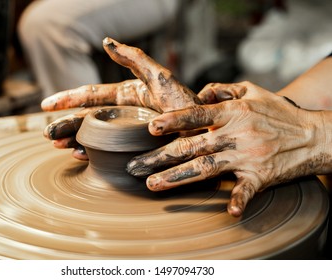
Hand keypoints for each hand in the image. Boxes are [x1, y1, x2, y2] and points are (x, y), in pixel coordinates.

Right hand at [41, 37, 199, 159]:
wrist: (206, 134)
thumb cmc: (187, 106)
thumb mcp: (161, 79)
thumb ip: (135, 60)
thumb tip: (107, 42)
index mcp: (128, 96)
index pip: (92, 95)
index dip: (68, 98)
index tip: (46, 104)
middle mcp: (125, 113)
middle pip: (88, 118)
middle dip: (66, 124)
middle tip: (48, 134)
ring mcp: (128, 132)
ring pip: (94, 135)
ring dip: (74, 140)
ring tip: (58, 146)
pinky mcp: (134, 149)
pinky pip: (108, 151)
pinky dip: (92, 154)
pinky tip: (81, 157)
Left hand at [127, 81, 326, 216]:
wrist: (315, 135)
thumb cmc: (279, 113)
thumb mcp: (252, 91)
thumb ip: (223, 89)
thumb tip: (200, 93)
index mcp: (234, 112)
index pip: (197, 113)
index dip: (174, 120)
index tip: (151, 127)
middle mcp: (237, 133)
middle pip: (193, 145)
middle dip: (161, 156)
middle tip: (136, 166)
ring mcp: (248, 156)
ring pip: (206, 167)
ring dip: (178, 178)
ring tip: (153, 185)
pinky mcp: (261, 175)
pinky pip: (247, 189)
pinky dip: (238, 200)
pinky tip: (229, 212)